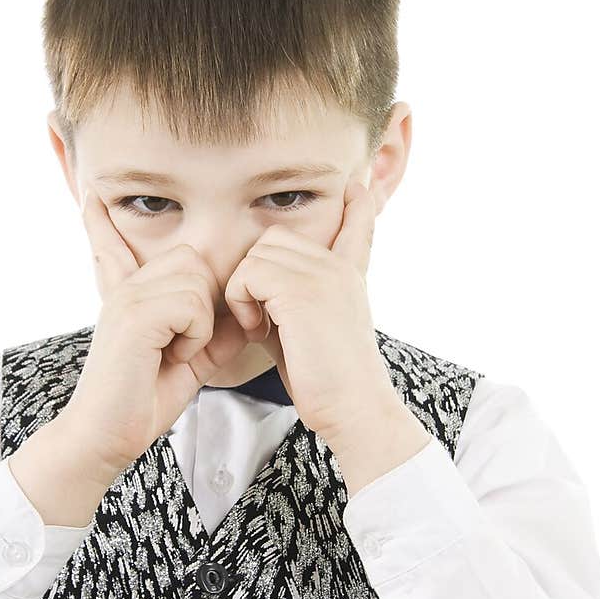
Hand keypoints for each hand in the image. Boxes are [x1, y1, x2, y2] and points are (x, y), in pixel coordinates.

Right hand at [66, 188, 260, 479]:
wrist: (106, 437)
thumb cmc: (143, 400)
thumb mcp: (190, 358)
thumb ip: (212, 330)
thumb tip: (244, 312)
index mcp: (131, 292)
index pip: (115, 243)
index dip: (101, 221)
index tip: (90, 197)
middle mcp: (125, 287)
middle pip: (192, 258)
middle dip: (207, 298)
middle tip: (189, 342)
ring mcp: (127, 299)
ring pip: (196, 278)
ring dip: (201, 321)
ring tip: (177, 352)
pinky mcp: (134, 318)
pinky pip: (191, 304)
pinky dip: (195, 335)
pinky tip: (173, 357)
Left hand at [223, 179, 397, 449]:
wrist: (353, 409)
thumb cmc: (327, 384)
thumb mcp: (308, 333)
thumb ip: (287, 305)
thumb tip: (253, 296)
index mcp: (348, 277)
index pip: (357, 227)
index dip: (356, 208)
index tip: (357, 189)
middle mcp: (339, 268)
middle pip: (273, 238)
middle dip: (253, 275)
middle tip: (260, 320)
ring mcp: (324, 274)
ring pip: (257, 253)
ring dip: (245, 290)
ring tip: (260, 327)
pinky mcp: (303, 290)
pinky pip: (248, 274)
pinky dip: (241, 303)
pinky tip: (258, 331)